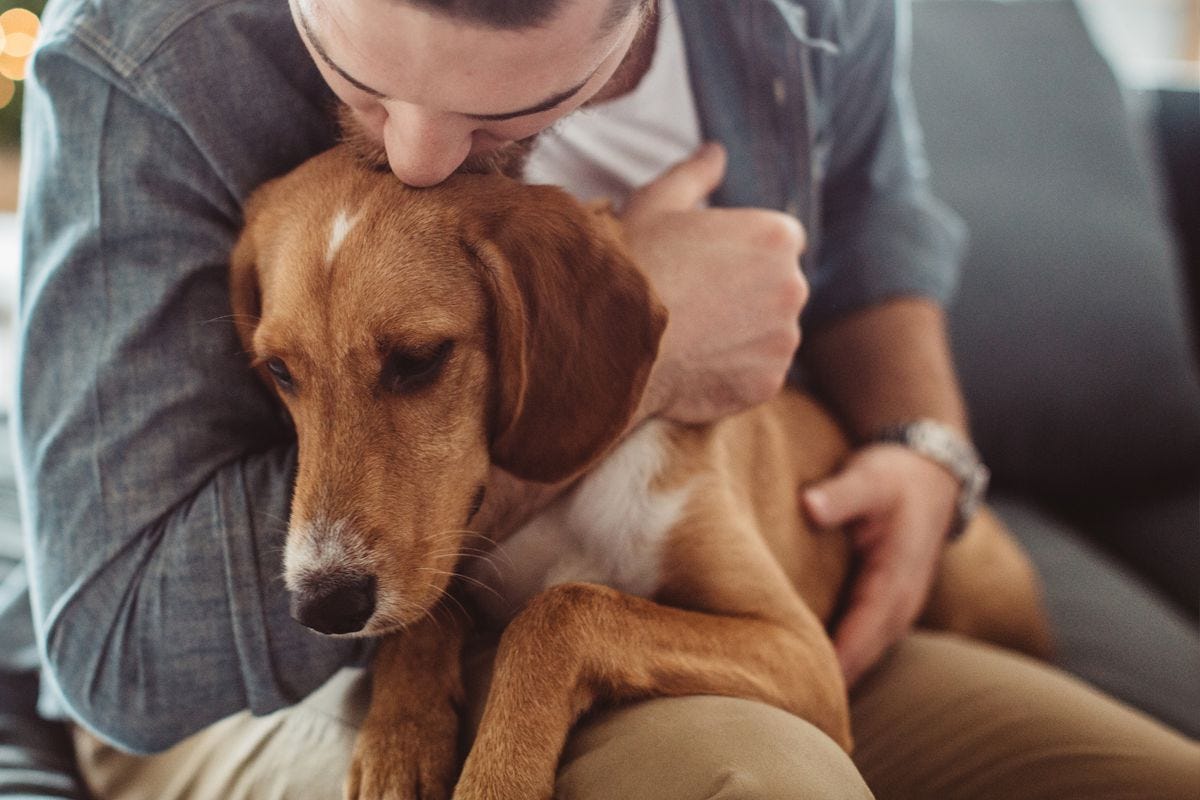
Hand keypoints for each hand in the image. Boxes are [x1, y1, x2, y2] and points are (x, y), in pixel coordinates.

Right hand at [623, 142, 808, 424]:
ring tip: (689, 337)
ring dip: (741, 336)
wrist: (610, 338)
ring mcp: (783, 339)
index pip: (777, 242)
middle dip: (746, 296)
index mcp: (776, 235)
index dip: (739, 254)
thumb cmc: (631, 264)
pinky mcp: (768, 383)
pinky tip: (692, 366)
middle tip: (693, 304)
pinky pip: (757, 376)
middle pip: (777, 289)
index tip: (704, 268)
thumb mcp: (656, 204)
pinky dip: (732, 374)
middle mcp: (793, 285)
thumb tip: (716, 152)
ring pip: (769, 335)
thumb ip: (695, 175)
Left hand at [802, 443, 958, 685]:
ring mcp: (896, 608)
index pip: (861, 633)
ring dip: (835, 675)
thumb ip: (839, 495)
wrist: (931, 474)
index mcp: (894, 579)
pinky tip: (809, 669)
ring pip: (864, 654)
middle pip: (862, 656)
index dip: (834, 662)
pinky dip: (841, 657)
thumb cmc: (895, 477)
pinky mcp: (885, 605)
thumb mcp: (869, 478)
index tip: (802, 686)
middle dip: (830, 682)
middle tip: (783, 705)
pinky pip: (862, 642)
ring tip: (790, 699)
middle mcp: (900, 603)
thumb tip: (810, 506)